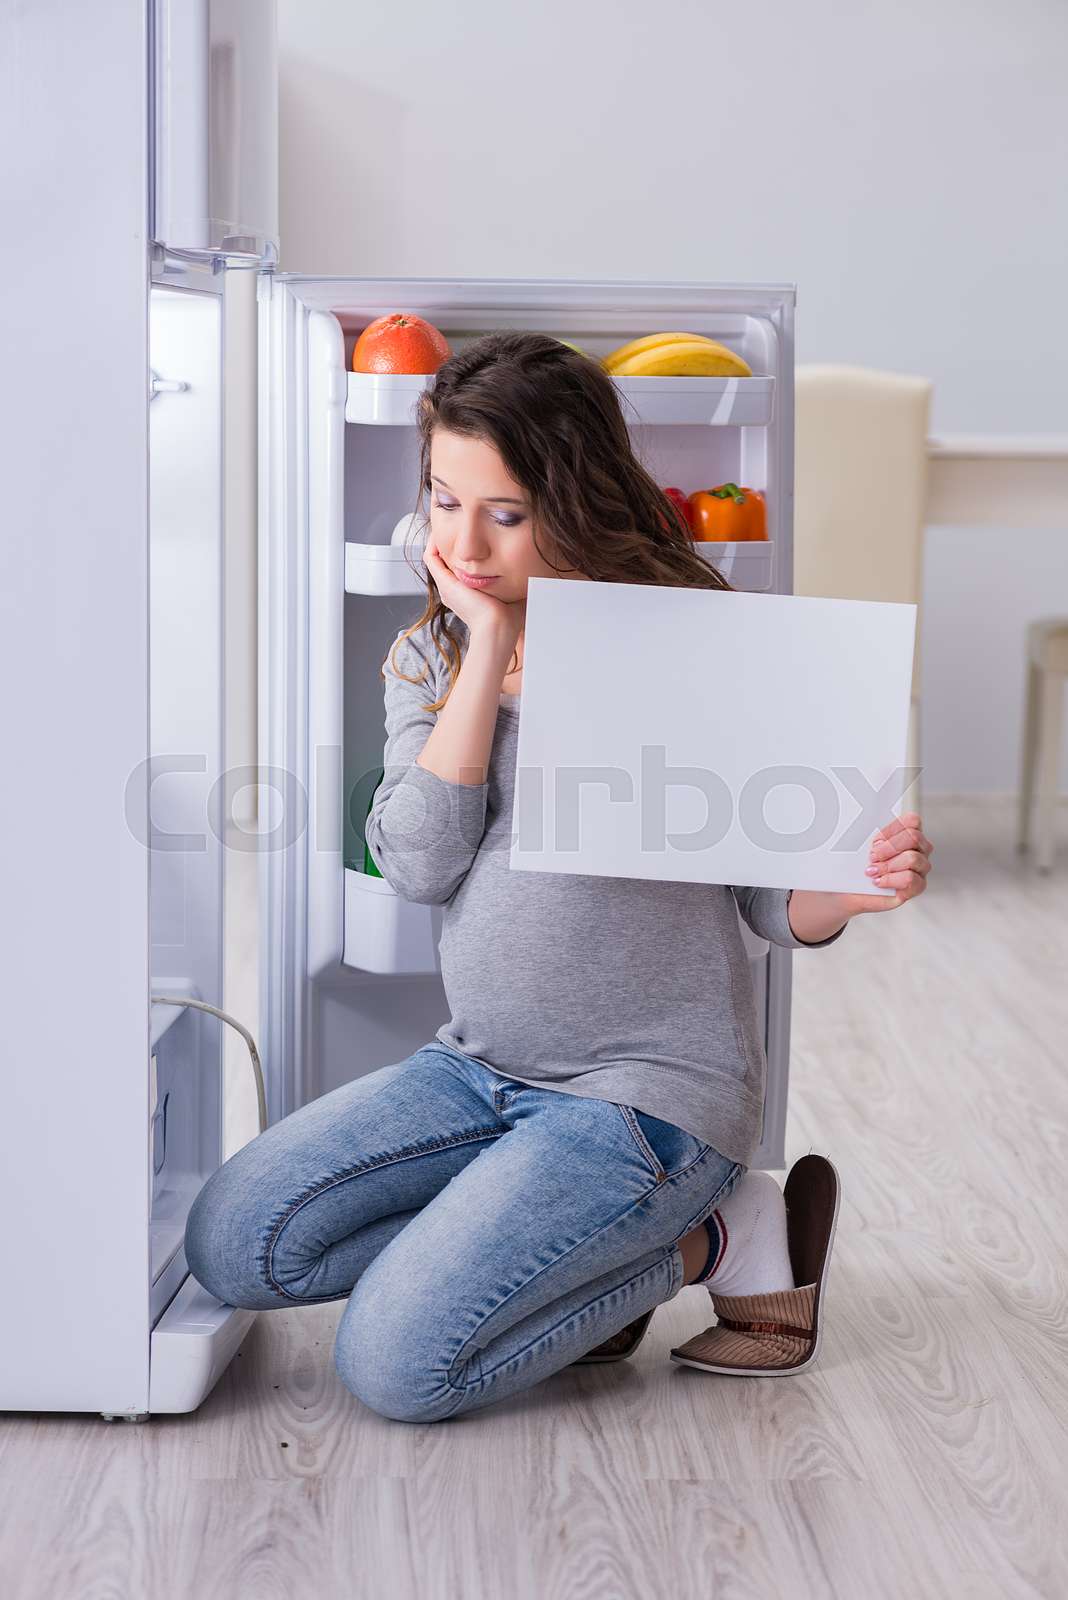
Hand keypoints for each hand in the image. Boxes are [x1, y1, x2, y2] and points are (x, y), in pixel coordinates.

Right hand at [422, 534, 524, 652]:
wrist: (498, 627)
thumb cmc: (509, 618)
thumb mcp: (513, 592)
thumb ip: (519, 580)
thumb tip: (538, 572)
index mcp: (468, 594)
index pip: (460, 568)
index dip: (464, 552)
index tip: (476, 538)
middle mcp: (454, 590)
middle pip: (446, 561)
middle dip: (453, 543)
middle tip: (462, 527)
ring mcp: (447, 586)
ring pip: (436, 557)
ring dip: (442, 540)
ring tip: (451, 524)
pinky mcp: (444, 582)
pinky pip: (430, 557)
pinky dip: (434, 542)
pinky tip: (444, 530)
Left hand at [843, 810, 933, 916]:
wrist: (850, 891)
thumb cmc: (857, 868)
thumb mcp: (857, 845)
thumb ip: (866, 832)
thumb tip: (860, 822)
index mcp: (905, 834)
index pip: (912, 821)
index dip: (892, 829)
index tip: (875, 841)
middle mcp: (916, 849)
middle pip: (914, 837)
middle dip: (889, 847)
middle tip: (872, 856)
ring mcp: (919, 868)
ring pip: (913, 858)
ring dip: (888, 865)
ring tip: (873, 871)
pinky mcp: (916, 887)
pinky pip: (911, 880)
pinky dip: (891, 880)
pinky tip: (880, 882)